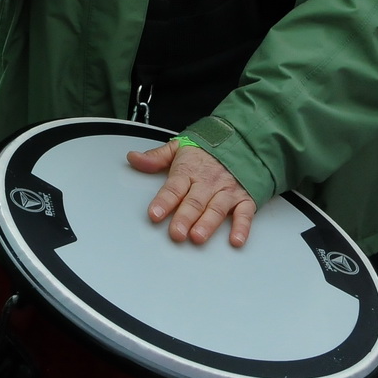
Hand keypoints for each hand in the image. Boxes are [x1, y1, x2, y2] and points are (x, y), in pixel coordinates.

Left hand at [127, 139, 255, 246]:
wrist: (241, 138)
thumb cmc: (207, 149)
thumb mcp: (179, 147)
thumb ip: (156, 157)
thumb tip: (133, 158)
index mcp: (189, 170)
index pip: (174, 187)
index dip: (164, 201)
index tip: (155, 214)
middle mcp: (207, 182)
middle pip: (194, 202)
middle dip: (185, 217)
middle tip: (177, 233)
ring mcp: (226, 190)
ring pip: (216, 208)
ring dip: (208, 223)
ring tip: (198, 237)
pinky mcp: (244, 198)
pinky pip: (244, 214)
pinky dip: (241, 227)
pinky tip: (235, 240)